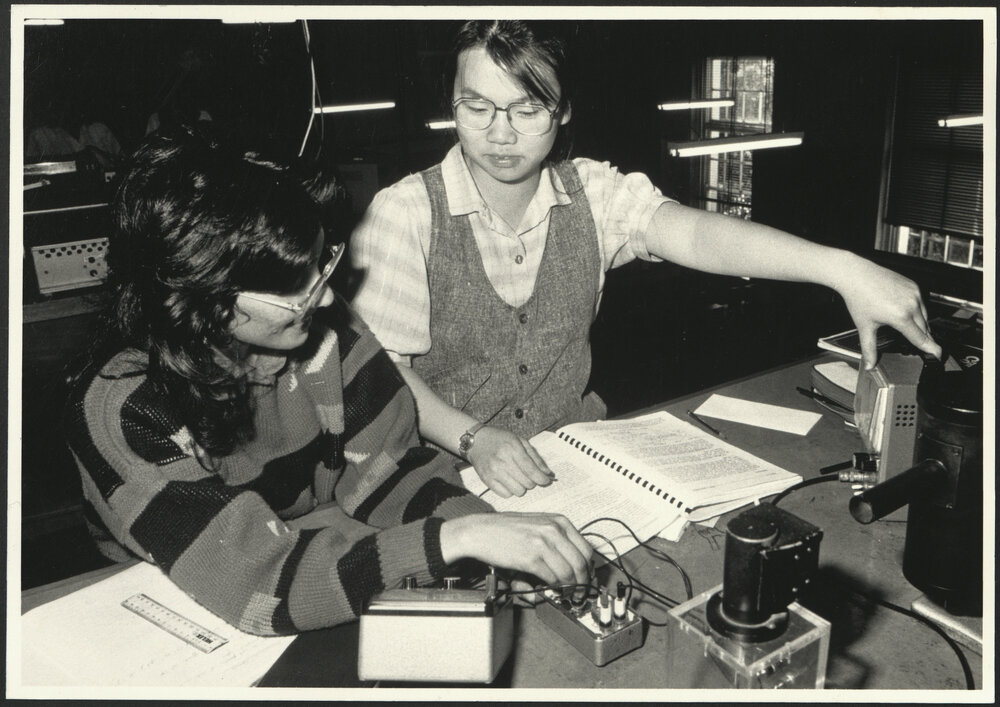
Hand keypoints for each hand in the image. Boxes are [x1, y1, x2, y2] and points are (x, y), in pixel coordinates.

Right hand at [440, 512, 592, 589]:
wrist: (481, 532)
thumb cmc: (506, 529)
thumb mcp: (538, 524)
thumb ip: (557, 538)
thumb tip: (575, 561)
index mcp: (559, 521)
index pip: (586, 549)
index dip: (588, 568)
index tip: (586, 578)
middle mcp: (554, 530)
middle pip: (581, 563)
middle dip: (583, 582)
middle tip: (579, 591)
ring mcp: (543, 543)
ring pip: (568, 573)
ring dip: (569, 587)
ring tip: (566, 592)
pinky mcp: (531, 558)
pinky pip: (552, 578)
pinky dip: (554, 586)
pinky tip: (551, 587)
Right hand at [466, 426, 554, 497]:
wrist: (476, 441)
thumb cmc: (500, 439)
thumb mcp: (520, 441)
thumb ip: (535, 457)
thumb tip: (547, 473)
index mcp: (513, 448)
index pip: (531, 470)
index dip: (542, 478)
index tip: (546, 481)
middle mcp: (502, 461)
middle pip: (527, 482)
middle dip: (533, 481)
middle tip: (530, 476)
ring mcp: (493, 472)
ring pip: (518, 491)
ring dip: (522, 487)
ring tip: (518, 478)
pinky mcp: (486, 480)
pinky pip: (506, 494)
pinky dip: (510, 490)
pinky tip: (508, 481)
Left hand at [836, 256, 941, 369]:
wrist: (856, 275)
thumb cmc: (858, 298)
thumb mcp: (864, 327)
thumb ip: (869, 349)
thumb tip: (870, 365)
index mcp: (900, 317)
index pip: (920, 338)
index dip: (930, 348)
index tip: (938, 355)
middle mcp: (911, 304)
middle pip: (924, 328)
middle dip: (922, 338)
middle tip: (920, 345)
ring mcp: (914, 294)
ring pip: (924, 315)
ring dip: (919, 324)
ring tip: (906, 327)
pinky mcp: (914, 286)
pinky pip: (920, 303)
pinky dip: (917, 310)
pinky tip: (904, 312)